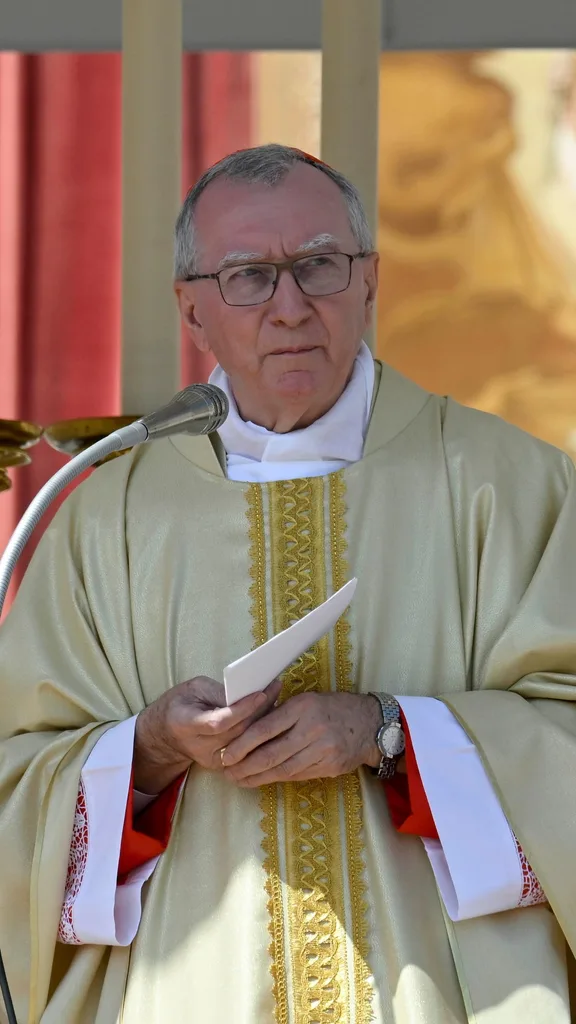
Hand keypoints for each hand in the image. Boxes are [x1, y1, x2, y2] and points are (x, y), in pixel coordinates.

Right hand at [134, 676, 281, 793]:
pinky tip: (270, 715)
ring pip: (247, 742)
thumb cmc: (181, 704)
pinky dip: (260, 732)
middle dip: (260, 709)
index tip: (261, 693)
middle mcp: (200, 747)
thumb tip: (248, 693)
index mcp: (186, 725)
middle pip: (238, 732)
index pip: (219, 722)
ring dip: (265, 720)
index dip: (242, 709)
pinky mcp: (222, 767)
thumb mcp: (194, 688)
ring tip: (277, 696)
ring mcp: (212, 760)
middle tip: (276, 687)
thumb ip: (218, 691)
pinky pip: (247, 750)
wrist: (167, 735)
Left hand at [221, 691, 382, 786]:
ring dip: (257, 778)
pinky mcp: (329, 767)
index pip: (265, 728)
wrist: (370, 724)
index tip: (225, 753)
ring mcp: (323, 750)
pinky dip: (277, 779)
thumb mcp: (307, 701)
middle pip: (271, 753)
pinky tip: (262, 780)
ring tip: (239, 780)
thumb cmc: (333, 708)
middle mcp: (312, 728)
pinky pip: (297, 775)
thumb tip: (248, 731)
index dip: (242, 744)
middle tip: (226, 772)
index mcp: (303, 707)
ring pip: (282, 769)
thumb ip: (281, 714)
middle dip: (244, 766)